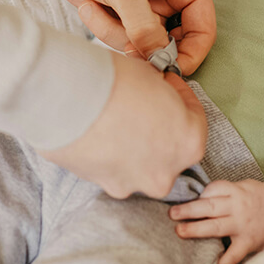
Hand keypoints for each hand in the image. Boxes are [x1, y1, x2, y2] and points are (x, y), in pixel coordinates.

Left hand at [36, 0, 215, 73]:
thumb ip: (144, 27)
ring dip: (117, 34)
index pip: (203, 28)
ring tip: (95, 7)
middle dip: (147, 48)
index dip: (190, 54)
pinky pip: (123, 39)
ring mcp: (147, 6)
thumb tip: (160, 61)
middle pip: (174, 43)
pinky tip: (90, 5)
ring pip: (145, 45)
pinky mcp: (125, 14)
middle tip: (125, 45)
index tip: (168, 71)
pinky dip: (104, 28)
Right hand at [39, 53, 206, 198]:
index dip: (182, 99)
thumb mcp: (152, 78)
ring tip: (113, 118)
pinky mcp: (103, 186)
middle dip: (159, 127)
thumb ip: (162, 95)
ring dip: (133, 144)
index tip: (169, 87)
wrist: (68, 99)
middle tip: (142, 104)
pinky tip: (96, 132)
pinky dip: (108, 153)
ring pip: (139, 164)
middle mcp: (165, 172)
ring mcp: (133, 184)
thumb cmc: (116, 82)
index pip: (195, 121)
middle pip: (168, 149)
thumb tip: (155, 93)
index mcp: (188, 143)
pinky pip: (113, 169)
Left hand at [169, 179, 263, 263]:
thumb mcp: (246, 185)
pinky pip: (234, 254)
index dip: (199, 195)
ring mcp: (243, 225)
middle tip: (172, 214)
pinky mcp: (249, 242)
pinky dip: (223, 261)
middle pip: (209, 206)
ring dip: (196, 229)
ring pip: (216, 226)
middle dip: (188, 210)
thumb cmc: (263, 198)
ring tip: (180, 232)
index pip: (213, 189)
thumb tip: (202, 195)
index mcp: (237, 191)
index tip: (187, 200)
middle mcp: (238, 207)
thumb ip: (227, 189)